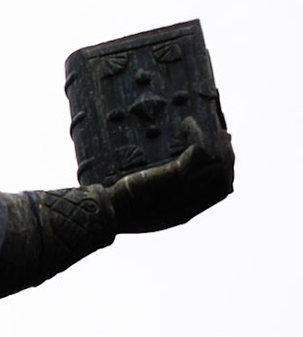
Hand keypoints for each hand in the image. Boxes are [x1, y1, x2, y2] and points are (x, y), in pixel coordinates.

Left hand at [109, 116, 233, 234]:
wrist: (108, 212)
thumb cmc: (121, 210)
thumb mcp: (146, 209)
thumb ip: (163, 198)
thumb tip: (168, 180)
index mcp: (186, 211)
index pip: (220, 191)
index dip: (226, 172)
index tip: (223, 157)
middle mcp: (190, 201)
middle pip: (223, 175)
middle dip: (228, 154)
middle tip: (223, 136)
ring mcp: (184, 187)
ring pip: (219, 162)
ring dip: (219, 142)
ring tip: (213, 127)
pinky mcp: (175, 174)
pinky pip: (199, 149)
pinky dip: (196, 134)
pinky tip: (187, 124)